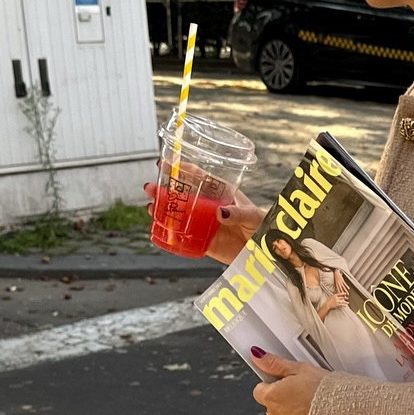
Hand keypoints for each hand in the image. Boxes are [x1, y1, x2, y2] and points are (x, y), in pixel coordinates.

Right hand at [141, 181, 266, 264]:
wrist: (265, 250)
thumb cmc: (262, 226)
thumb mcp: (253, 215)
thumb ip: (238, 212)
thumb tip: (219, 213)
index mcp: (221, 193)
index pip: (199, 177)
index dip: (182, 170)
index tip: (165, 164)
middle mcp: (209, 206)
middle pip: (183, 194)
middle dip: (164, 190)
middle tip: (149, 187)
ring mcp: (205, 224)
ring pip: (180, 214)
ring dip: (163, 210)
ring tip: (149, 207)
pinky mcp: (205, 242)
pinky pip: (184, 238)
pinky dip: (171, 234)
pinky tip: (159, 230)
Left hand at [251, 351, 324, 414]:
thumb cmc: (328, 394)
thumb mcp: (302, 370)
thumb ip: (277, 364)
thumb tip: (258, 356)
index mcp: (273, 397)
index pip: (260, 390)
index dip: (273, 385)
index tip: (286, 383)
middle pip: (272, 410)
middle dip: (284, 404)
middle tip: (305, 396)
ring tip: (315, 411)